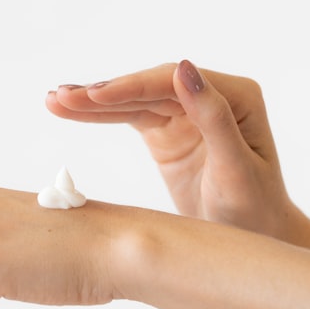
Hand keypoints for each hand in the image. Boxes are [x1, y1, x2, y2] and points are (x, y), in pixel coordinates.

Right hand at [47, 60, 306, 240]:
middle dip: (103, 92)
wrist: (255, 240)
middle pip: (148, 86)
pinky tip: (68, 109)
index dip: (131, 86)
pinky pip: (128, 117)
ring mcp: (186, 111)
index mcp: (237, 96)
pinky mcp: (167, 130)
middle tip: (61, 97)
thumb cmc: (255, 212)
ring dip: (93, 100)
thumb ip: (214, 118)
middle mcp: (210, 95)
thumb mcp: (236, 170)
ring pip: (133, 100)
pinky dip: (98, 115)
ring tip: (54, 100)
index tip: (95, 94)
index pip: (173, 82)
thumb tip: (185, 67)